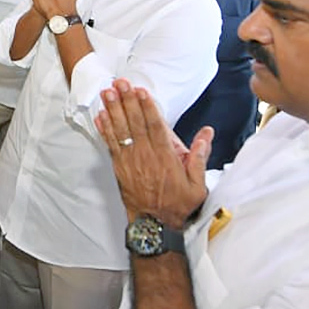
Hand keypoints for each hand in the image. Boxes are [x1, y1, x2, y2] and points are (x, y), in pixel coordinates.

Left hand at [94, 79, 209, 227]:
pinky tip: (100, 116)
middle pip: (134, 123)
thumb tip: (207, 133)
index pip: (155, 126)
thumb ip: (200, 157)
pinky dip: (104, 130)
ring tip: (107, 93)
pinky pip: (110, 145)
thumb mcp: (197, 184)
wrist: (154, 225)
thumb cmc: (177, 204)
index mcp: (165, 157)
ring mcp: (130, 161)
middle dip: (127, 101)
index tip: (141, 90)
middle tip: (120, 83)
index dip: (147, 107)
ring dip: (113, 110)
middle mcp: (145, 156)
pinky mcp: (119, 168)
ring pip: (120, 131)